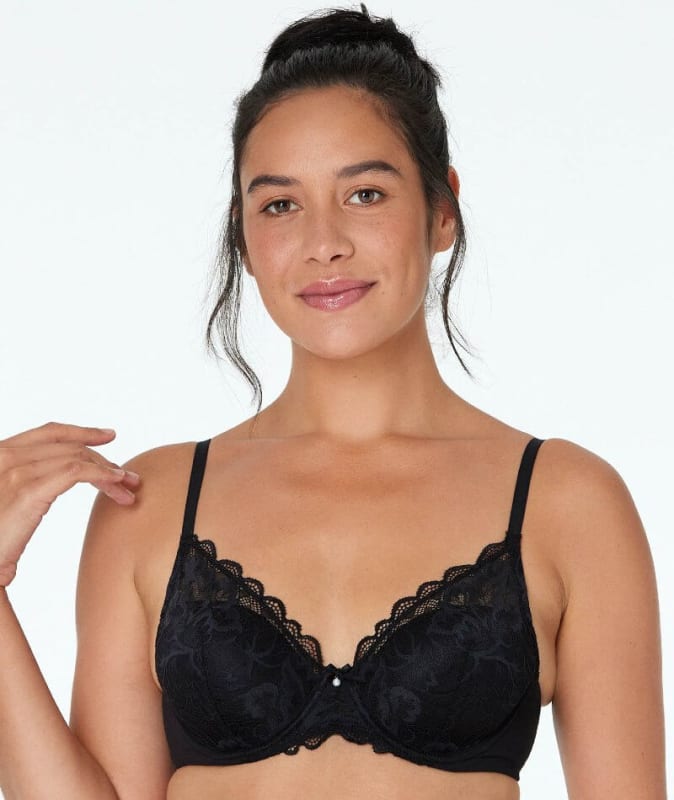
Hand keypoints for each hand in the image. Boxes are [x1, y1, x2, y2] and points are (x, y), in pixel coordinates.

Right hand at [0, 422, 139, 587]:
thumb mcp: (5, 501)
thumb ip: (25, 484)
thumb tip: (49, 486)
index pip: (48, 433)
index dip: (81, 432)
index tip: (106, 436)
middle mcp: (5, 455)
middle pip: (68, 446)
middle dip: (102, 458)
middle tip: (126, 475)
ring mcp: (16, 470)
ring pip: (77, 458)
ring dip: (108, 471)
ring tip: (128, 486)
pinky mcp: (28, 490)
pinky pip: (77, 472)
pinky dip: (102, 476)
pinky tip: (116, 485)